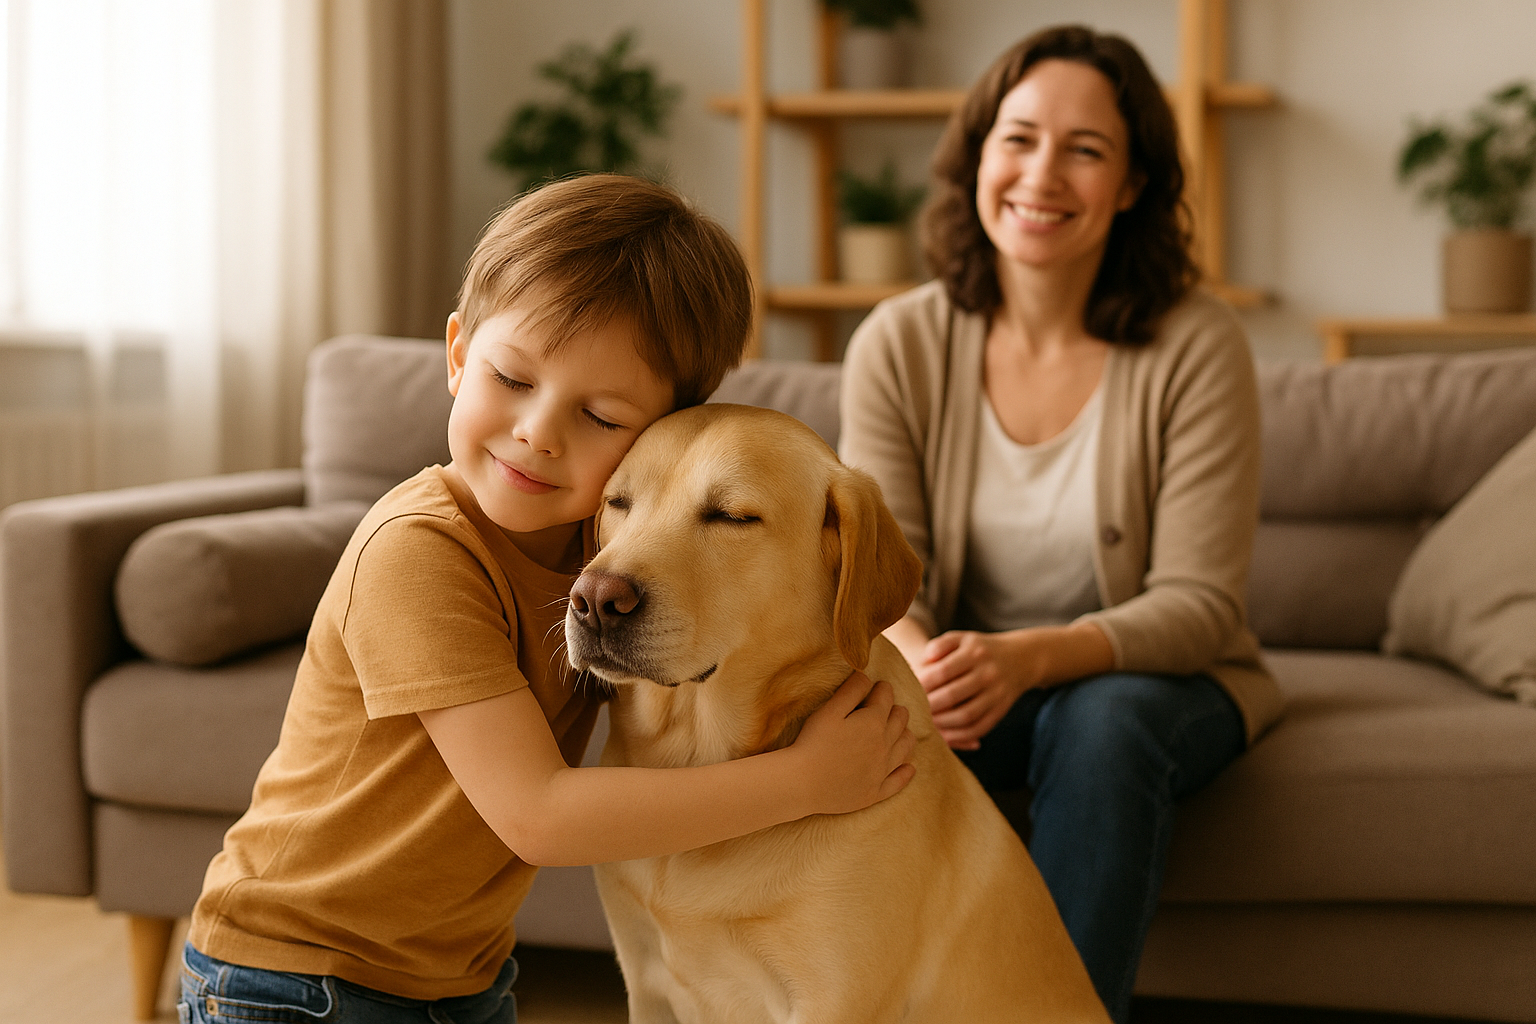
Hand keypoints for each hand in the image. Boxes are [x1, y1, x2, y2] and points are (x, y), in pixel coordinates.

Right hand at [793, 670, 916, 814]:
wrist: (802, 783)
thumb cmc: (812, 742)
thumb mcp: (829, 710)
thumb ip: (851, 691)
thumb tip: (867, 676)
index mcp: (873, 722)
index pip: (886, 697)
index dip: (882, 688)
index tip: (878, 686)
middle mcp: (884, 745)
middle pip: (900, 720)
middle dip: (895, 709)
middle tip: (885, 707)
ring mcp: (882, 770)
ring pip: (905, 747)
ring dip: (904, 735)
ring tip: (898, 731)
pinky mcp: (875, 792)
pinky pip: (899, 781)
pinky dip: (906, 772)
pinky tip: (909, 768)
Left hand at [916, 631, 1039, 750]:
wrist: (1021, 658)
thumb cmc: (980, 649)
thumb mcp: (962, 638)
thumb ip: (940, 645)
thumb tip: (924, 660)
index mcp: (975, 653)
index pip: (943, 671)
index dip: (922, 683)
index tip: (909, 690)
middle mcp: (988, 674)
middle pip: (952, 695)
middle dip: (929, 705)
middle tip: (913, 710)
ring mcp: (997, 694)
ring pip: (965, 716)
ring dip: (942, 723)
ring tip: (926, 722)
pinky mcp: (1001, 711)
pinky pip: (978, 728)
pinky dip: (960, 736)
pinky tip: (944, 735)